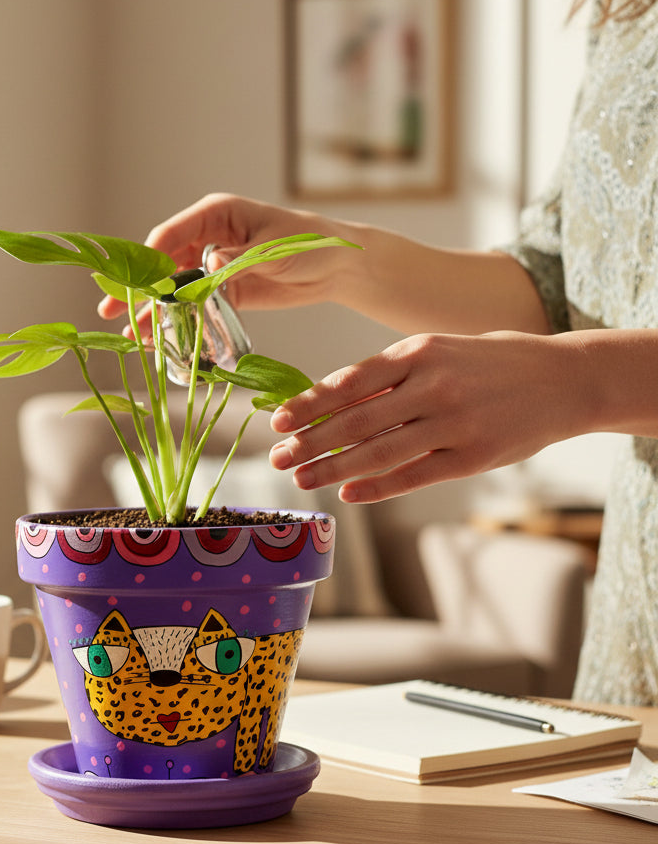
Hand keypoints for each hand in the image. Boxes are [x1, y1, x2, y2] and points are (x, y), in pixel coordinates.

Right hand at [97, 193, 352, 321]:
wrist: (337, 267)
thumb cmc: (310, 243)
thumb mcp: (275, 248)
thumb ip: (240, 257)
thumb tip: (210, 263)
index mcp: (216, 215)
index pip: (171, 234)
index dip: (149, 258)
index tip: (132, 283)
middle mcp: (208, 238)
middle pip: (163, 264)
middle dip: (139, 288)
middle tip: (111, 309)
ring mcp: (213, 266)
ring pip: (174, 289)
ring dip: (154, 311)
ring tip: (131, 333)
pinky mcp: (224, 291)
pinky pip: (194, 306)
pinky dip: (177, 321)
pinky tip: (158, 339)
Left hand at [269, 332, 584, 502]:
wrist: (564, 379)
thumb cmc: (489, 362)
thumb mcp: (438, 350)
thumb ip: (389, 375)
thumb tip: (328, 398)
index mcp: (418, 352)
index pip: (349, 381)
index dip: (309, 405)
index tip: (278, 422)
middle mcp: (433, 386)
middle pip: (356, 420)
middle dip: (310, 442)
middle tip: (278, 459)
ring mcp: (454, 423)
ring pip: (379, 452)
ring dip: (333, 468)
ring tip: (303, 479)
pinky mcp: (473, 457)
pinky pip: (413, 476)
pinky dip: (376, 488)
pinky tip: (347, 494)